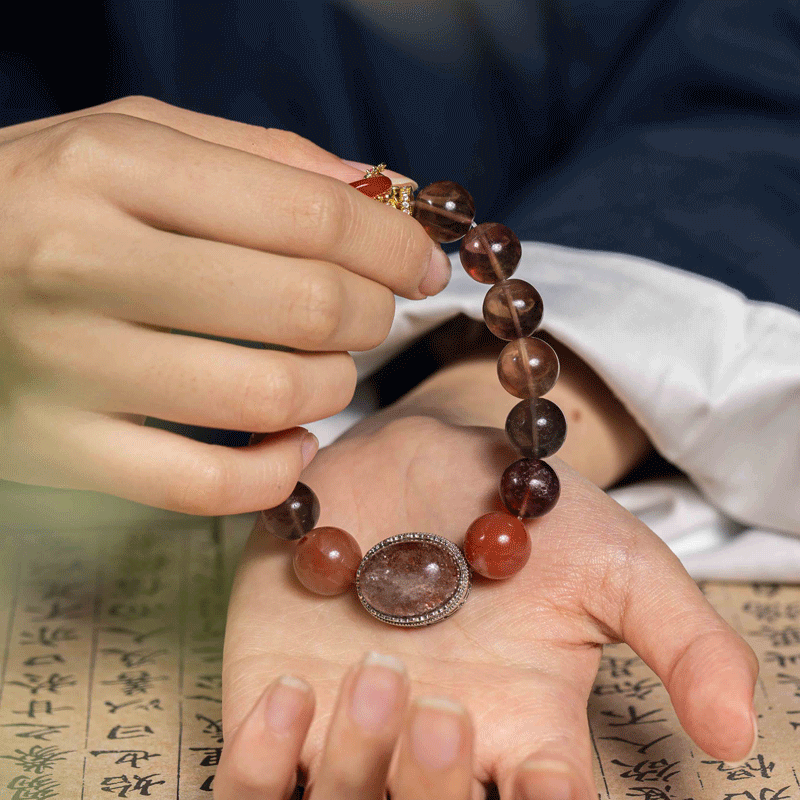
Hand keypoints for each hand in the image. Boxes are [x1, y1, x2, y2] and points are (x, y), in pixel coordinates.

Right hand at [0, 97, 449, 512]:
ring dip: (333, 385)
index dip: (393, 245)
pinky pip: (209, 486)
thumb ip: (262, 157)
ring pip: (270, 397)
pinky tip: (292, 440)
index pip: (310, 215)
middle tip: (371, 310)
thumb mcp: (133, 139)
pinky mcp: (60, 450)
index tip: (423, 264)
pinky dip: (279, 469)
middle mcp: (84, 264)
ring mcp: (68, 368)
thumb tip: (383, 189)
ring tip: (324, 365)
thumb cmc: (39, 197)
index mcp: (112, 168)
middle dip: (371, 313)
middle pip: (304, 307)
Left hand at [219, 414, 757, 799]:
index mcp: (524, 737)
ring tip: (378, 670)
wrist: (422, 458)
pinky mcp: (281, 700)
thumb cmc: (522, 514)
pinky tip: (294, 687)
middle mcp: (438, 751)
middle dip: (432, 794)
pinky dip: (259, 762)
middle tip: (443, 705)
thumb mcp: (616, 564)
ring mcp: (352, 732)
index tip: (538, 770)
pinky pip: (251, 781)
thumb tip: (739, 737)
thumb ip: (684, 641)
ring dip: (358, 770)